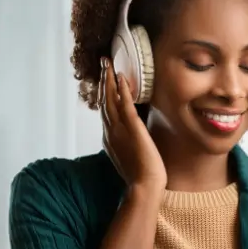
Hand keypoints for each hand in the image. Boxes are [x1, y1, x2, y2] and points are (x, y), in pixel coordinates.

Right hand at [98, 57, 166, 188]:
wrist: (144, 186)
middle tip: (103, 62)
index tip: (104, 80)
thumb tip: (130, 135)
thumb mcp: (128, 155)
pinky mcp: (133, 130)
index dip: (103, 93)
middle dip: (103, 80)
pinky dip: (122, 91)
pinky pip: (125, 106)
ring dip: (109, 80)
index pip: (105, 111)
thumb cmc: (140, 174)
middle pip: (103, 101)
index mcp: (110, 138)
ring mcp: (119, 130)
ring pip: (110, 100)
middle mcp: (111, 132)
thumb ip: (126, 142)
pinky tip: (121, 77)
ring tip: (108, 64)